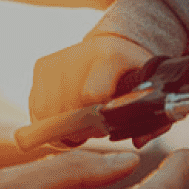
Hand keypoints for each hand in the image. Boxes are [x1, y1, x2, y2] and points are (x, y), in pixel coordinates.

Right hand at [25, 33, 155, 126]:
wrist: (112, 46)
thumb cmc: (132, 75)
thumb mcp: (150, 93)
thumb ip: (152, 122)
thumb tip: (137, 143)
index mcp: (110, 56)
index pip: (91, 95)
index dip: (97, 118)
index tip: (106, 124)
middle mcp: (78, 55)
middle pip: (68, 109)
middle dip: (82, 127)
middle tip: (96, 128)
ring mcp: (56, 61)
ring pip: (47, 113)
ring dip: (63, 127)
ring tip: (81, 123)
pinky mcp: (41, 67)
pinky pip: (36, 109)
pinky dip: (49, 121)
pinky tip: (66, 118)